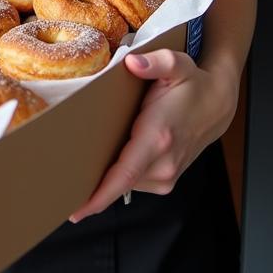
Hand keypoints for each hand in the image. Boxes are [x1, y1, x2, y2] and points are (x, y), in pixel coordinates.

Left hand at [68, 49, 237, 222]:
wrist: (217, 104)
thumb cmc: (192, 84)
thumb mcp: (177, 64)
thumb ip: (155, 61)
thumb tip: (133, 63)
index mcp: (159, 137)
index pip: (124, 174)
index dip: (99, 195)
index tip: (77, 211)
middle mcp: (163, 163)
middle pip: (117, 182)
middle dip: (88, 186)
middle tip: (54, 184)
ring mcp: (166, 175)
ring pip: (123, 183)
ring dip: (101, 179)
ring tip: (74, 167)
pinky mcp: (165, 179)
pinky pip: (132, 182)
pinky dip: (115, 177)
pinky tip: (100, 163)